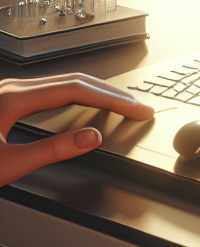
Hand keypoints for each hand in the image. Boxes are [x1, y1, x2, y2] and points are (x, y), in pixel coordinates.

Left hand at [0, 74, 153, 185]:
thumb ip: (52, 151)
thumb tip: (90, 137)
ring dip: (95, 92)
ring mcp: (6, 92)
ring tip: (119, 105)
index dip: (113, 99)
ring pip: (62, 83)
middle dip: (111, 93)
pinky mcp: (3, 100)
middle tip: (138, 107)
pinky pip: (49, 90)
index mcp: (13, 98)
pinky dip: (76, 95)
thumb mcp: (4, 166)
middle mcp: (11, 88)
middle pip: (75, 81)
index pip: (78, 90)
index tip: (137, 110)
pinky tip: (82, 105)